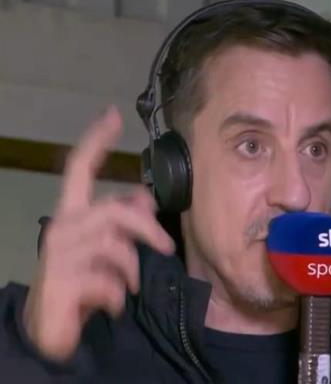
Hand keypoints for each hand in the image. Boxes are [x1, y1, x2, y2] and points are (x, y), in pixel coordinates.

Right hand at [23, 107, 174, 361]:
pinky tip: (111, 304)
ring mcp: (58, 256)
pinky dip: (118, 295)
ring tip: (129, 285)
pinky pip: (107, 282)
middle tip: (166, 246)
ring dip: (130, 269)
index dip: (96, 141)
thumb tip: (146, 197)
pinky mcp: (60, 284)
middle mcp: (61, 227)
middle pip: (114, 210)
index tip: (113, 114)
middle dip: (146, 227)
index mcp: (71, 214)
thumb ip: (123, 221)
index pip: (80, 168)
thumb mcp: (107, 248)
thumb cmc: (82, 279)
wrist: (51, 328)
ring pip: (114, 246)